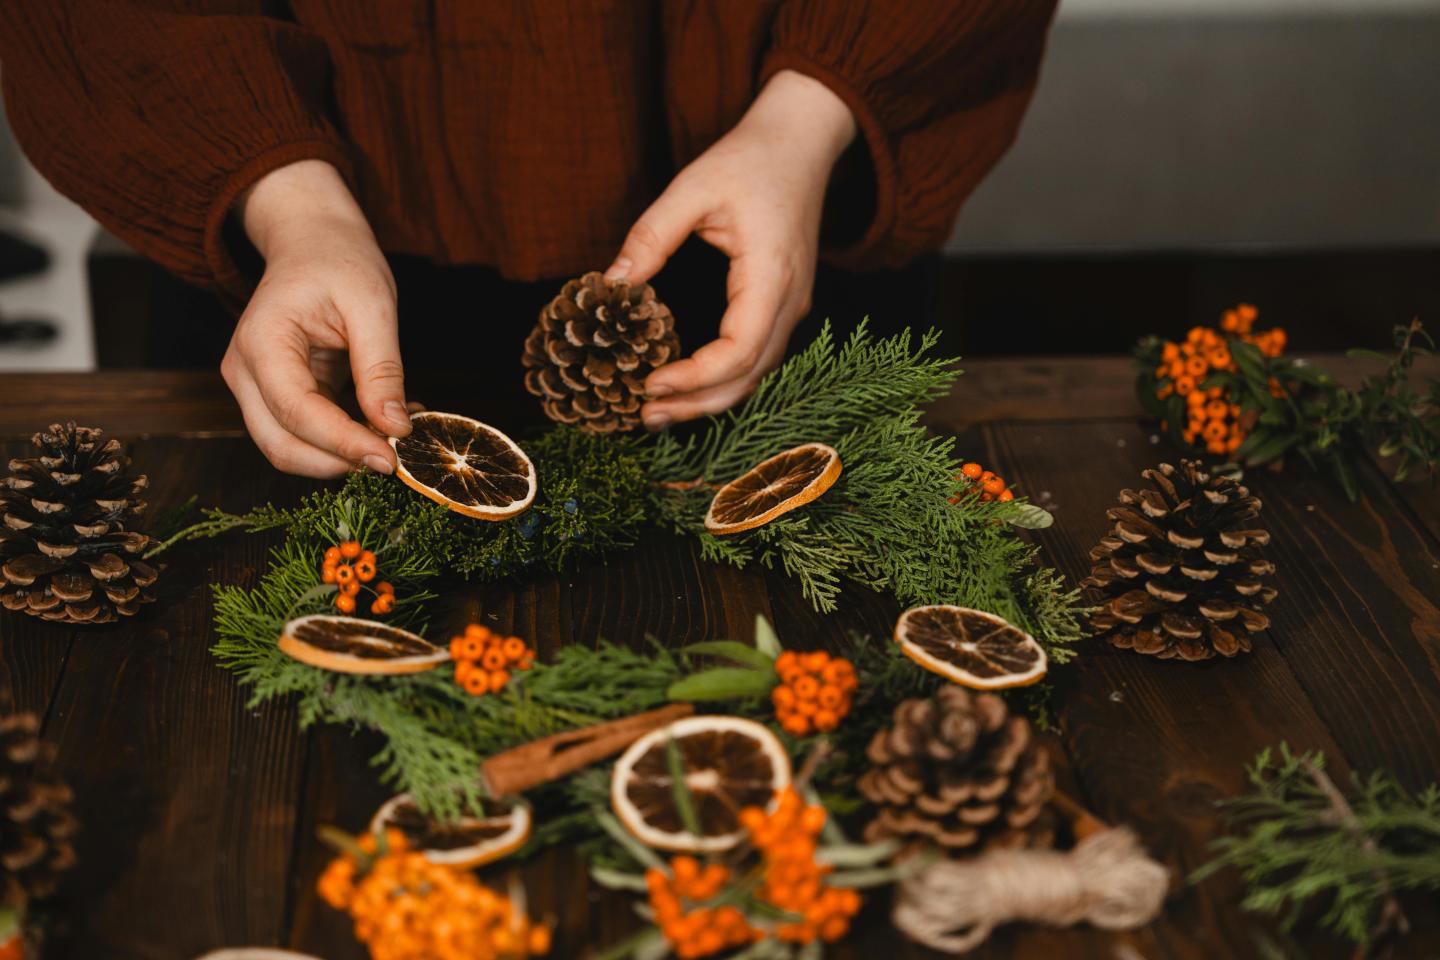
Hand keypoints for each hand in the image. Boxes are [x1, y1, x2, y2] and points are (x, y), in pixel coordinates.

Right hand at [221, 160, 412, 476]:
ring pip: (289, 449)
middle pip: (282, 445)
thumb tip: (395, 428)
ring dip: (342, 456)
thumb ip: (382, 369)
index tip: (390, 458)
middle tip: (396, 456)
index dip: (343, 443)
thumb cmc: (339, 260)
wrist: (312, 241)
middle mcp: (245, 371)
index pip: (297, 412)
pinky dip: (344, 441)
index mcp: (262, 341)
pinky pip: (305, 435)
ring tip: (395, 432)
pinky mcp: (276, 396)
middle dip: (338, 461)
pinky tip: (384, 422)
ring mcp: (255, 387)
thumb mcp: (373, 304)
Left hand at [605, 69, 854, 428]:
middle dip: (698, 404)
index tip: (649, 382)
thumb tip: (611, 283)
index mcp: (772, 276)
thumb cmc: (751, 158)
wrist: (801, 141)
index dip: (695, 377)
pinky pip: (757, 357)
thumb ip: (651, 236)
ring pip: (757, 374)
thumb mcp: (693, 187)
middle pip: (750, 377)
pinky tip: (688, 385)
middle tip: (645, 416)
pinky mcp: (784, 305)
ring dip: (710, 398)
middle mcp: (790, 301)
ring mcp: (792, 307)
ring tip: (660, 410)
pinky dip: (723, 379)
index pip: (739, 350)